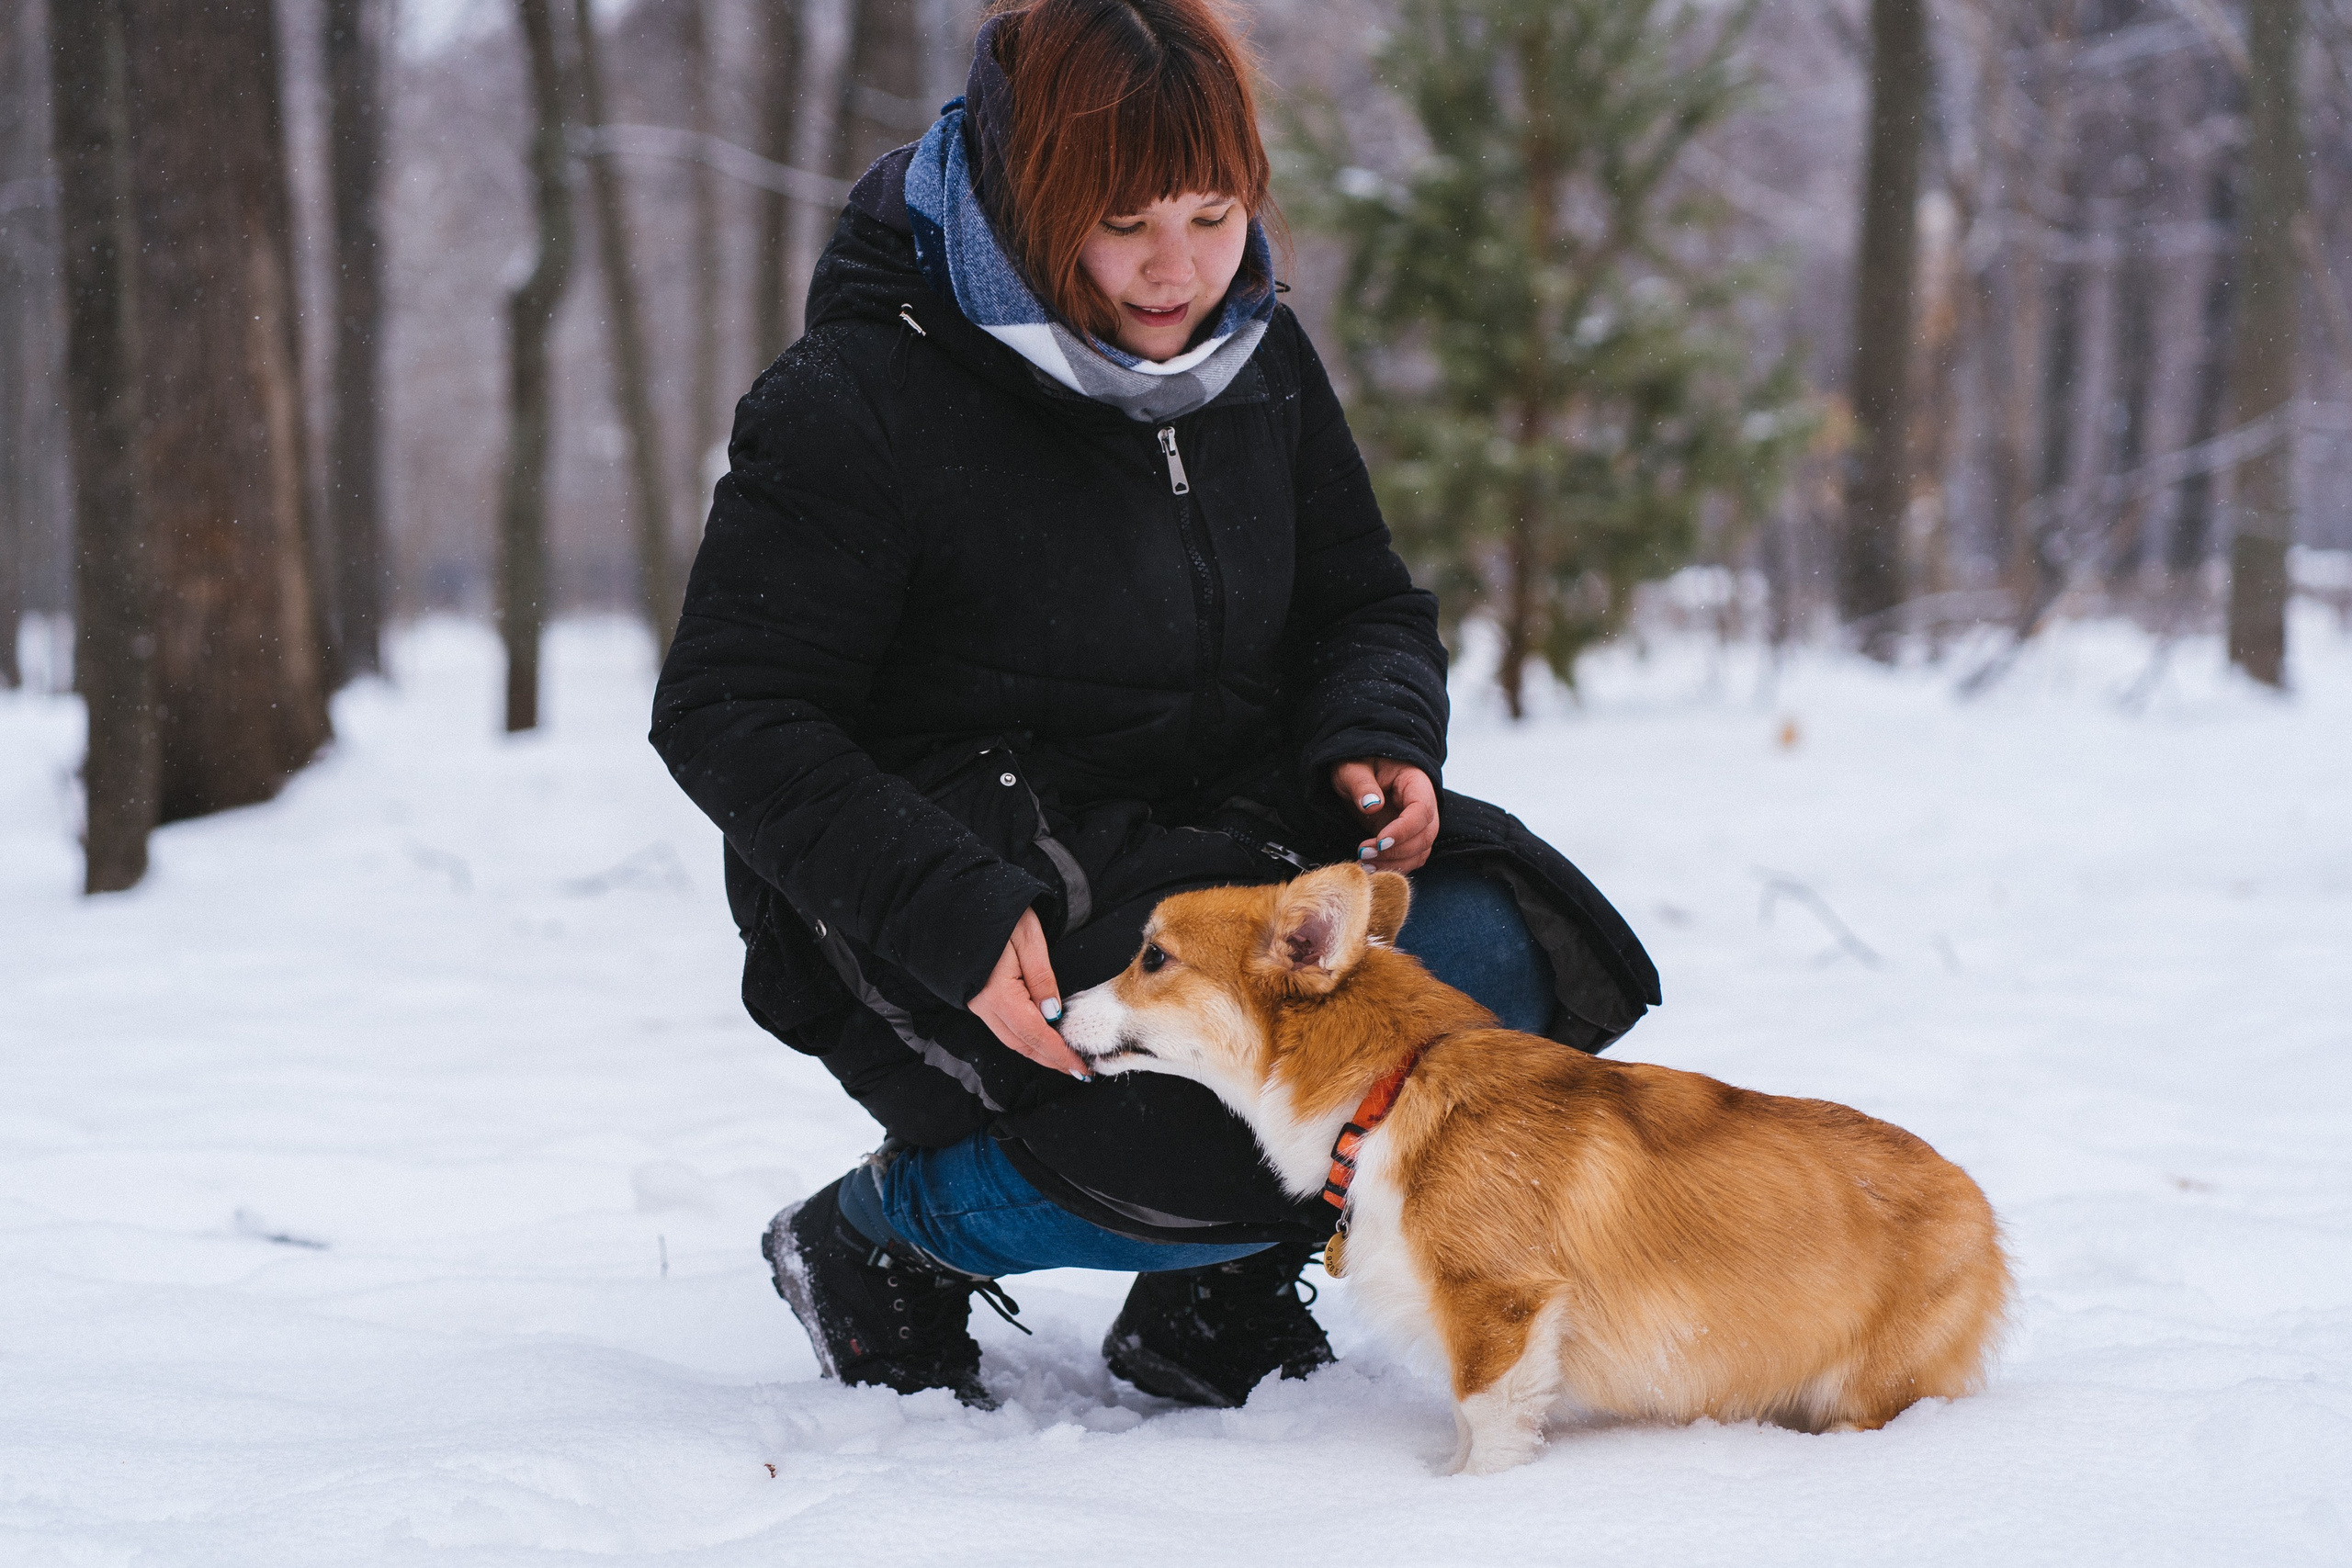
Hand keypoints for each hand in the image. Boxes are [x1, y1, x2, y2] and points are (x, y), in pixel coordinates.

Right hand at [968, 908, 1089, 1077]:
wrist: (957, 901)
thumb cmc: (998, 914)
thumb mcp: (1028, 940)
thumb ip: (1042, 979)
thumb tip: (1054, 1014)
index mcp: (999, 994)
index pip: (1035, 1035)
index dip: (1059, 1054)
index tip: (1080, 1067)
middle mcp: (985, 1006)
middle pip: (1022, 1044)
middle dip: (1050, 1060)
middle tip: (1078, 1069)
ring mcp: (979, 1003)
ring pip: (1011, 1038)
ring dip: (1037, 1051)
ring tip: (1063, 1058)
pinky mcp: (978, 997)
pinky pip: (1004, 1026)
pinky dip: (1025, 1038)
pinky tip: (1040, 1037)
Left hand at [1331, 759, 1438, 872]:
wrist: (1359, 770)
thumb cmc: (1358, 764)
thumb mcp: (1353, 769)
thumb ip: (1361, 784)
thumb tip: (1372, 806)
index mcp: (1415, 782)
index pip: (1421, 810)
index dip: (1404, 830)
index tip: (1379, 841)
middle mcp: (1423, 805)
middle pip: (1425, 835)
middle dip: (1397, 851)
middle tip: (1364, 854)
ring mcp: (1416, 823)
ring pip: (1420, 851)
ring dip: (1395, 863)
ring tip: (1364, 865)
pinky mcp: (1406, 837)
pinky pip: (1409, 857)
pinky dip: (1393, 866)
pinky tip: (1370, 868)